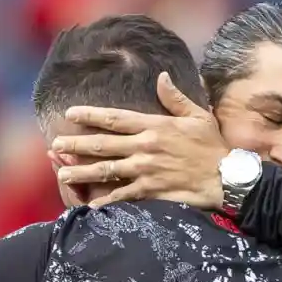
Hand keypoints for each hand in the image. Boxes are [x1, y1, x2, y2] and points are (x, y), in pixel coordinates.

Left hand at [52, 72, 228, 208]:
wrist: (226, 178)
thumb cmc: (213, 146)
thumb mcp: (198, 116)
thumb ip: (176, 98)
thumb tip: (161, 77)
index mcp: (154, 126)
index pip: (115, 118)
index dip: (90, 115)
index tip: (70, 114)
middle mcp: (145, 147)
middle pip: (102, 144)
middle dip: (75, 145)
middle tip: (55, 146)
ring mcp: (146, 170)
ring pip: (106, 170)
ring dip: (81, 172)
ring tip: (62, 175)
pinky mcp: (151, 191)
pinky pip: (122, 195)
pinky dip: (104, 200)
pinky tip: (89, 204)